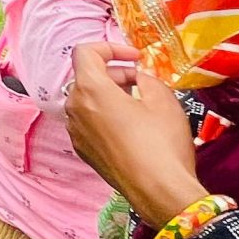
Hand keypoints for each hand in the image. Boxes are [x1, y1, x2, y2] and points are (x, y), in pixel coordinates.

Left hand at [65, 41, 207, 227]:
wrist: (158, 191)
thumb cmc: (162, 143)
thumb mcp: (163, 100)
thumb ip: (147, 78)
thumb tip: (138, 77)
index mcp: (90, 89)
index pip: (85, 51)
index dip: (111, 48)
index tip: (135, 57)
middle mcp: (74, 108)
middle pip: (88, 76)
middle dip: (116, 74)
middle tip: (144, 83)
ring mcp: (76, 131)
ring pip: (88, 100)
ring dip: (110, 95)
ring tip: (141, 105)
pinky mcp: (83, 151)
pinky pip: (90, 122)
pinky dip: (106, 116)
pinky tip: (132, 128)